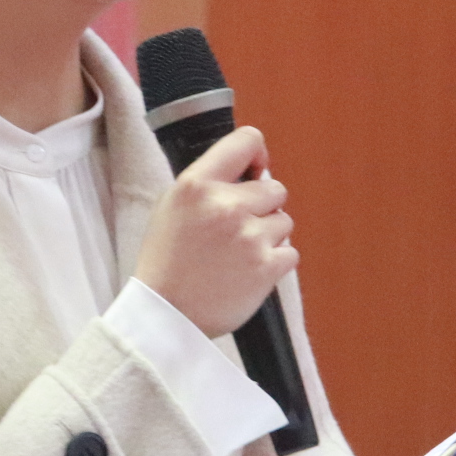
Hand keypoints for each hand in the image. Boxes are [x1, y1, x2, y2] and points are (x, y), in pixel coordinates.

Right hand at [132, 127, 296, 336]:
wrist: (165, 315)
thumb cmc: (168, 260)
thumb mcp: (172, 205)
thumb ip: (209, 182)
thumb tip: (255, 171)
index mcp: (198, 184)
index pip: (247, 140)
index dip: (257, 155)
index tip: (254, 173)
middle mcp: (226, 205)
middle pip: (275, 188)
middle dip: (263, 206)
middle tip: (238, 229)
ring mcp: (249, 236)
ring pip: (285, 221)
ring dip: (269, 235)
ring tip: (239, 254)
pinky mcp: (266, 267)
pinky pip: (290, 252)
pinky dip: (275, 262)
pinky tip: (248, 271)